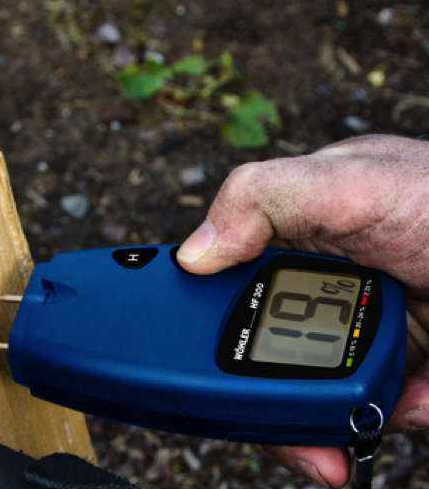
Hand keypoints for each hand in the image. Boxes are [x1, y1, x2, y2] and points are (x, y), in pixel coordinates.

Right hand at [177, 134, 428, 488]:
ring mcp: (370, 317)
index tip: (214, 362)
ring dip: (336, 413)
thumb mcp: (351, 180)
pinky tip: (413, 398)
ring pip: (323, 385)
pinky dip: (396, 411)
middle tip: (300, 422)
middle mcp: (328, 275)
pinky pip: (385, 400)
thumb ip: (263, 197)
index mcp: (298, 228)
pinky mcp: (408, 355)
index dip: (216, 319)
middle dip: (278, 392)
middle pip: (271, 343)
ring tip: (362, 417)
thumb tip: (194, 254)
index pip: (233, 276)